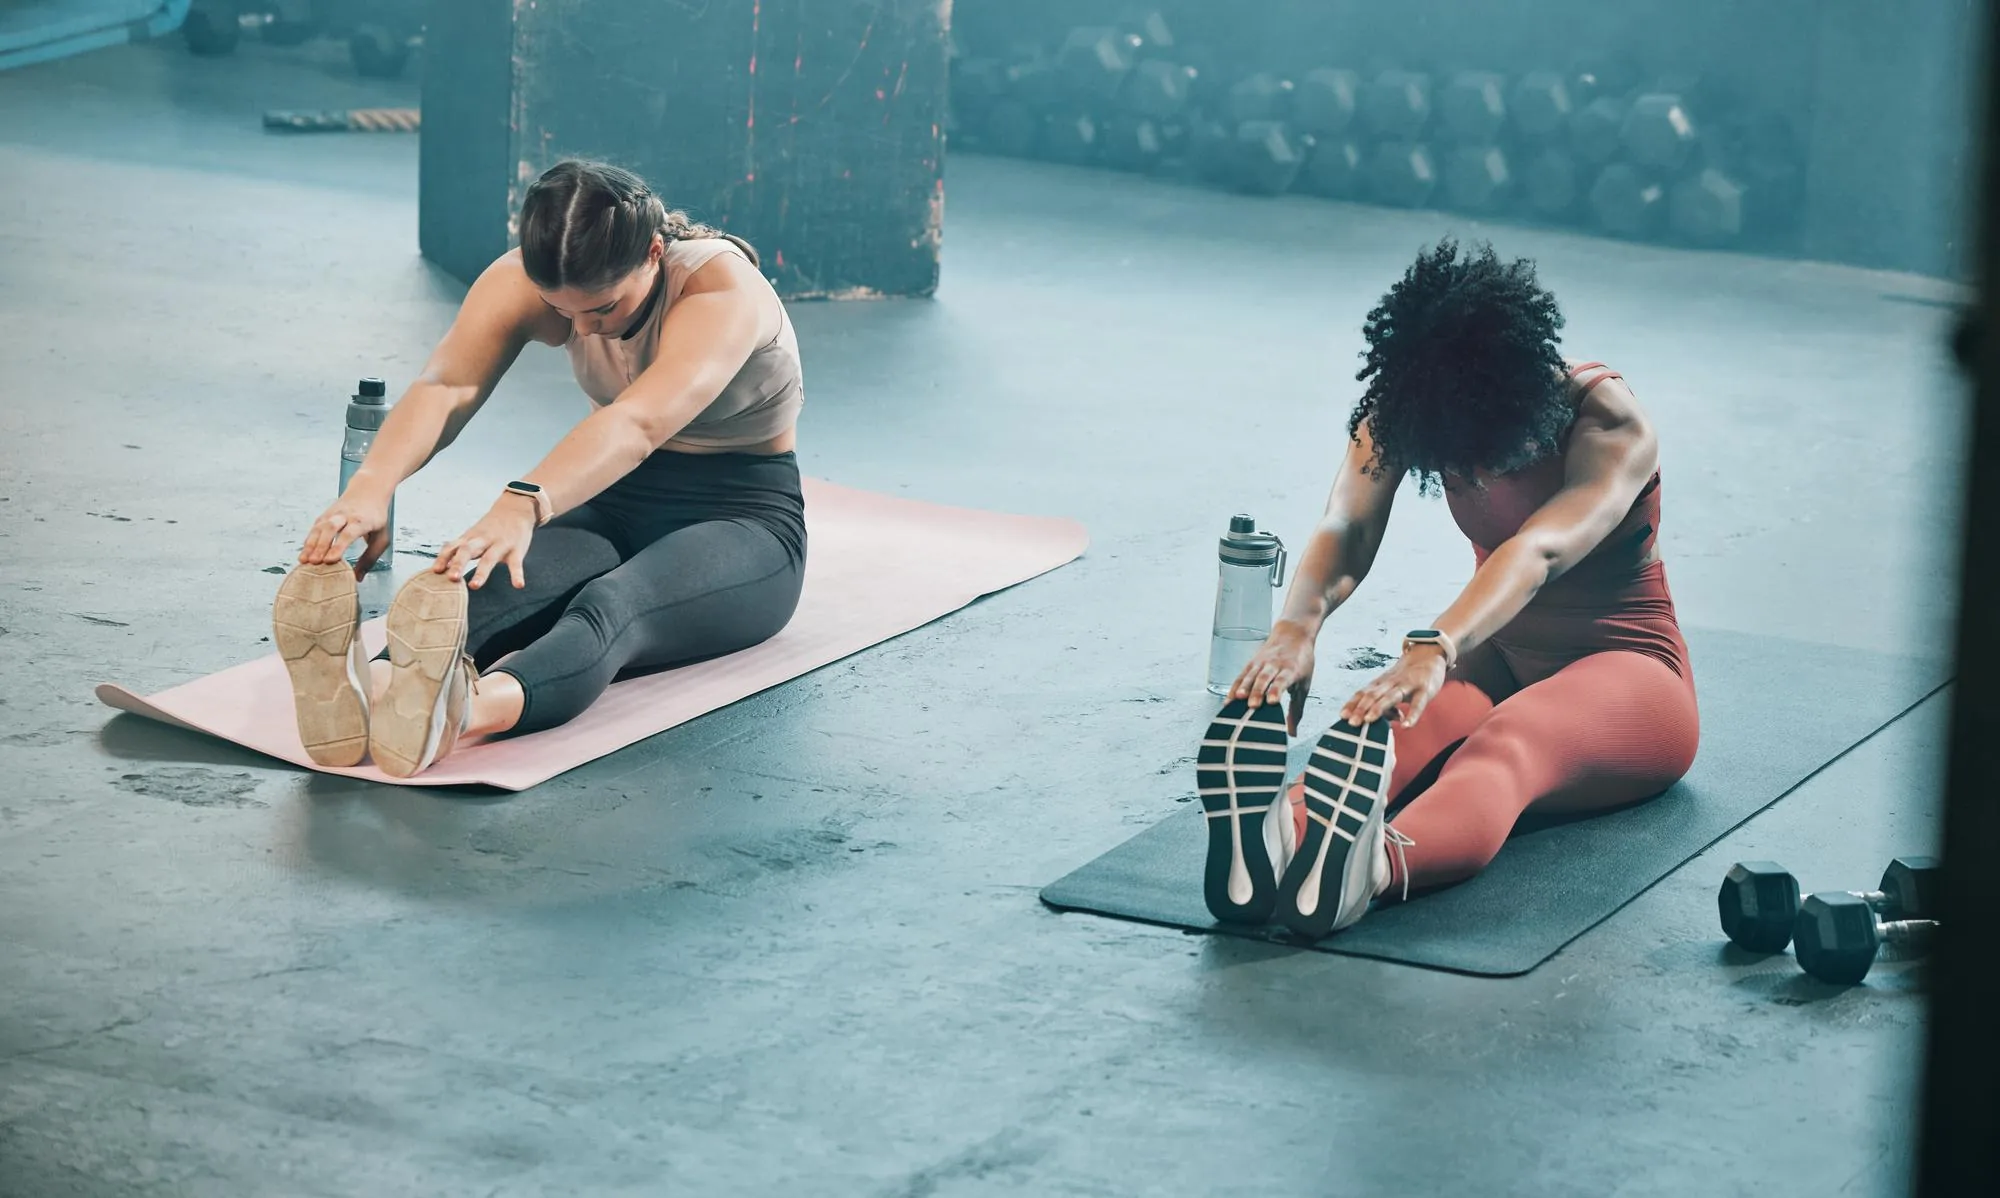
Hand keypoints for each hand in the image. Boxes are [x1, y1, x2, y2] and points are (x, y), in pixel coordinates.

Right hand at [300, 489, 391, 576]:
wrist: (368, 490)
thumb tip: (357, 578)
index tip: (330, 560)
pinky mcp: (324, 515)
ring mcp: (333, 514)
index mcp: (362, 520)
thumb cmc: (376, 517)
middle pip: (331, 529)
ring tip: (304, 561)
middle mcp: (345, 515)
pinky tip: (304, 554)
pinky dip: (308, 541)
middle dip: (321, 546)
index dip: (339, 546)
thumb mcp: (381, 537)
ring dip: (311, 544)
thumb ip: (370, 558)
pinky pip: (314, 528)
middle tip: (315, 562)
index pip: (349, 533)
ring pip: (319, 527)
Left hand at [433, 497, 535, 588]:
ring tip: (475, 586)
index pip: (453, 547)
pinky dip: (517, 574)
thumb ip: (458, 550)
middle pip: (468, 550)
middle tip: (452, 578)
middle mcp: (483, 540)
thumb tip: (439, 568)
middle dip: (459, 563)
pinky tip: (518, 585)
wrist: (515, 509)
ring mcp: (500, 545)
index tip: (435, 571)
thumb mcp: (472, 535)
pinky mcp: (516, 550)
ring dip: (482, 573)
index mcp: (470, 538)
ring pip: (489, 558)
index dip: (443, 558)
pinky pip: (516, 563)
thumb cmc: (491, 527)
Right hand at [1229, 620, 1315, 735]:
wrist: (1293, 633)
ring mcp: (1262, 663)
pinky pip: (1241, 676)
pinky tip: (1228, 700)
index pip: (1282, 680)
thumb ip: (1296, 710)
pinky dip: (1235, 687)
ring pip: (1251, 676)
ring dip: (1243, 688)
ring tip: (1235, 701)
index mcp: (1291, 670)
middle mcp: (1275, 665)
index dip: (1276, 690)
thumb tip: (1292, 734)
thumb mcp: (1304, 685)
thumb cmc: (1301, 662)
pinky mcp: (1252, 663)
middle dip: (1257, 692)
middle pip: (1264, 679)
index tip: (1271, 702)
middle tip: (1251, 705)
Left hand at [1342, 647, 1448, 728]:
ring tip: (1369, 720)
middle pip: (1373, 694)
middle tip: (1351, 723)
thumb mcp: (1395, 688)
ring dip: (1378, 708)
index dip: (1352, 703)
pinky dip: (1412, 715)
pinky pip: (1418, 703)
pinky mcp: (1425, 689)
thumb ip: (1388, 706)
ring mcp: (1408, 684)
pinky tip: (1406, 726)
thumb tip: (1383, 722)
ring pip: (1391, 696)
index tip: (1342, 715)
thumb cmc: (1409, 676)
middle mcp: (1391, 682)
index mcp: (1382, 683)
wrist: (1431, 655)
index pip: (1363, 692)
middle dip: (1360, 708)